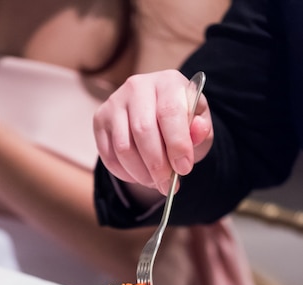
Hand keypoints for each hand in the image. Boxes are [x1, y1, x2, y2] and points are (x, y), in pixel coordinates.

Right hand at [93, 69, 212, 195]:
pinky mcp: (100, 119)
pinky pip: (109, 155)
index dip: (177, 144)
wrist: (158, 119)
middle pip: (142, 131)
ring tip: (155, 182)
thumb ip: (202, 130)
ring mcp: (115, 102)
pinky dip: (125, 173)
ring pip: (123, 147)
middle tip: (167, 185)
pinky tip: (140, 176)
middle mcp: (138, 86)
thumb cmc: (181, 123)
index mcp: (168, 82)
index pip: (169, 111)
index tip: (184, 169)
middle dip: (157, 165)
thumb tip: (198, 130)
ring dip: (141, 173)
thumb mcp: (199, 126)